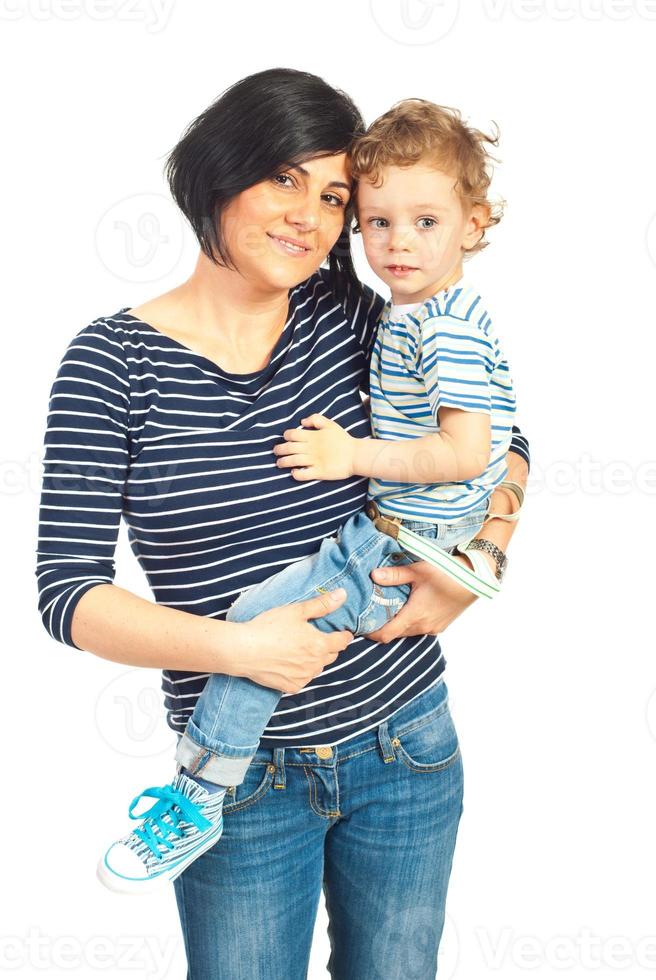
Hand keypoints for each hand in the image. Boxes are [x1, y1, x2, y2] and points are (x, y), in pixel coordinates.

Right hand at [236, 588, 352, 693]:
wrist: (243, 650)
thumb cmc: (268, 627)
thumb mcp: (296, 611)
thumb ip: (322, 604)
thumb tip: (343, 595)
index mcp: (320, 645)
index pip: (343, 641)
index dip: (343, 635)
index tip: (340, 632)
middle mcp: (315, 664)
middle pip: (331, 655)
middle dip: (327, 646)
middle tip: (314, 637)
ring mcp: (304, 678)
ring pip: (317, 668)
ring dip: (314, 660)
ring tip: (299, 650)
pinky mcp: (291, 687)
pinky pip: (303, 680)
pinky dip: (300, 672)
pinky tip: (288, 663)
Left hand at [273, 413, 357, 480]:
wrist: (355, 455)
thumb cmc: (343, 439)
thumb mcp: (330, 424)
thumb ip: (316, 419)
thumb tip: (302, 421)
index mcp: (313, 436)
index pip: (292, 434)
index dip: (286, 436)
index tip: (285, 439)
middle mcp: (311, 448)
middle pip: (289, 448)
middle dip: (279, 450)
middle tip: (276, 451)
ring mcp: (314, 461)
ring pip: (292, 461)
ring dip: (283, 462)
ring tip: (279, 463)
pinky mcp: (318, 472)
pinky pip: (303, 474)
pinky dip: (296, 474)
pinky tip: (293, 472)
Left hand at [364, 556, 482, 642]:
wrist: (475, 579)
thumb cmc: (448, 573)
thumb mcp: (419, 570)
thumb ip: (394, 575)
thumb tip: (373, 575)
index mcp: (415, 615)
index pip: (386, 634)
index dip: (372, 633)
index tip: (360, 626)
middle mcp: (423, 626)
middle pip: (396, 634)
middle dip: (382, 627)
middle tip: (371, 614)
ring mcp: (433, 628)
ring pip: (408, 632)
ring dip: (398, 624)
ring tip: (388, 609)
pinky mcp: (441, 625)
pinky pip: (420, 629)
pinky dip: (411, 623)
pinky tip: (409, 608)